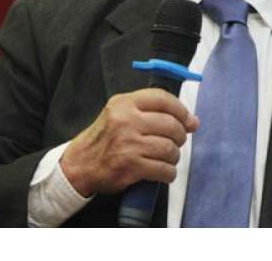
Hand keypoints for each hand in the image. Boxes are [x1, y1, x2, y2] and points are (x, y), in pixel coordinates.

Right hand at [60, 88, 198, 196]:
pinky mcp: (130, 166)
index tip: (188, 120)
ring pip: (169, 148)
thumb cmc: (105, 138)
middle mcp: (126, 121)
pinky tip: (164, 172)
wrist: (79, 165)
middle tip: (177, 142)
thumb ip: (152, 111)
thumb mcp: (121, 113)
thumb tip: (192, 121)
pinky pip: (164, 169)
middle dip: (180, 136)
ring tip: (168, 157)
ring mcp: (128, 144)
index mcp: (124, 103)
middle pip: (170, 125)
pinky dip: (169, 173)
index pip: (163, 99)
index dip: (181, 110)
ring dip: (174, 156)